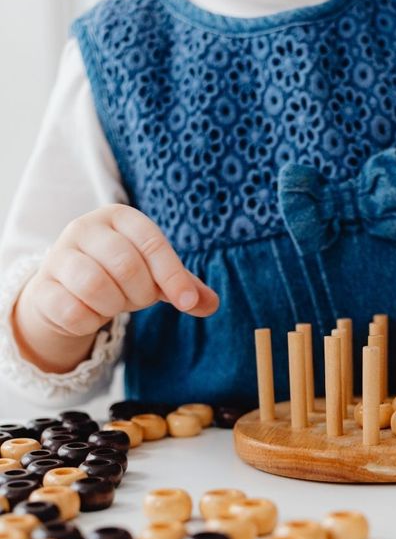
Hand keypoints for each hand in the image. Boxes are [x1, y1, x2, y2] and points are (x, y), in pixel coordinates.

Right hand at [12, 204, 218, 372]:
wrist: (68, 291)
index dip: (172, 275)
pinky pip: (74, 311)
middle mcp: (85, 227)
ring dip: (114, 306)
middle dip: (141, 293)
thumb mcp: (157, 277)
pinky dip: (91, 321)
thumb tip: (211, 303)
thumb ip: (186, 288)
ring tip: (113, 304)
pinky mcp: (42, 287)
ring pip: (96, 286)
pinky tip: (90, 313)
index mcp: (120, 217)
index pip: (152, 243)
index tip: (187, 303)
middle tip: (138, 299)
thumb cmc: (120, 276)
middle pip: (126, 265)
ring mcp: (58, 255)